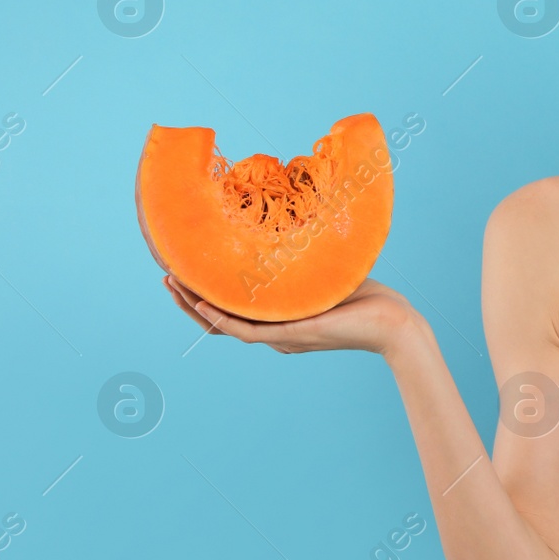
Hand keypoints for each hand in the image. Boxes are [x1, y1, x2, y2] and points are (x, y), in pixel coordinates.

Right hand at [164, 275, 418, 356]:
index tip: (186, 269)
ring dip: (193, 305)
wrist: (392, 322)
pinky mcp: (290, 336)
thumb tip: (292, 222)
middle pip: (217, 320)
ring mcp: (280, 337)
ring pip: (222, 326)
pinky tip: (202, 302)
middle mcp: (274, 333)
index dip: (204, 293)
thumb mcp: (325, 272)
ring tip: (171, 282)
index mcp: (279, 320)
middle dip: (188, 298)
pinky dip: (219, 317)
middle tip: (166, 274)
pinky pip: (245, 330)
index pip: (231, 310)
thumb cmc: (366, 297)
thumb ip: (303, 258)